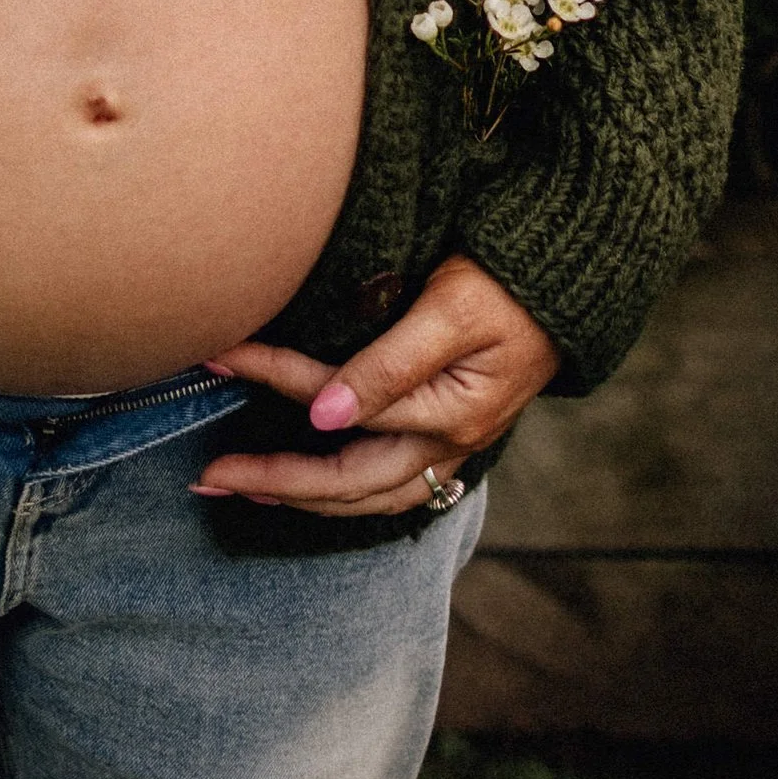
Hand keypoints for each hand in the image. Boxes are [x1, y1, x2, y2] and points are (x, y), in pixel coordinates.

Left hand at [192, 255, 556, 518]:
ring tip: (244, 491)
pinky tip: (311, 487)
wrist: (570, 281)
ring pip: (367, 497)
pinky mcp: (451, 437)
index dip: (271, 378)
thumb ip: (391, 362)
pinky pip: (390, 487)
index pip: (336, 403)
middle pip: (346, 482)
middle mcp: (447, 443)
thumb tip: (323, 416)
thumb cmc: (508, 282)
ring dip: (302, 497)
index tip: (216, 357)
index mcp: (446, 412)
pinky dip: (344, 493)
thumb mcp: (452, 310)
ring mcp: (451, 447)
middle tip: (207, 477)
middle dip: (273, 482)